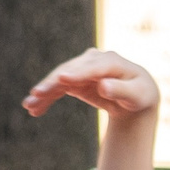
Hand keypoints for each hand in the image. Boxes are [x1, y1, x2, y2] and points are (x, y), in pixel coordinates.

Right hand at [22, 49, 160, 119]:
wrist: (135, 96)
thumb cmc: (139, 94)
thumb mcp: (137, 95)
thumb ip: (121, 90)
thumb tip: (104, 86)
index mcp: (112, 61)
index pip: (92, 67)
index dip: (77, 73)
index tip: (62, 79)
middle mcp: (94, 60)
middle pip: (70, 71)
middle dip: (53, 83)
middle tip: (36, 94)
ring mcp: (82, 68)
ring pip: (60, 79)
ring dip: (44, 92)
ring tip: (29, 106)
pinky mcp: (75, 78)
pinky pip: (58, 88)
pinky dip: (47, 98)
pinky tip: (35, 109)